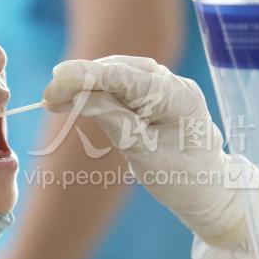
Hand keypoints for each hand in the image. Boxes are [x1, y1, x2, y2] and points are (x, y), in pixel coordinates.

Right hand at [44, 55, 246, 245]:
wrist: (210, 189)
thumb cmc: (183, 179)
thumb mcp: (145, 155)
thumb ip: (115, 122)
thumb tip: (80, 95)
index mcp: (179, 98)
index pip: (127, 78)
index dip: (87, 76)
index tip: (56, 80)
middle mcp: (174, 84)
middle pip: (121, 69)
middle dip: (83, 79)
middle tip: (49, 97)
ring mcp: (167, 86)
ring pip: (119, 73)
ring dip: (87, 84)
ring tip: (56, 100)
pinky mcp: (156, 94)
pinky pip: (123, 84)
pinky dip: (99, 90)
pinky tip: (76, 99)